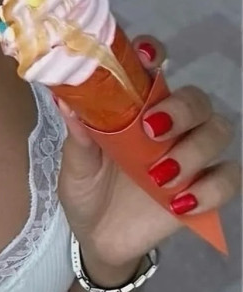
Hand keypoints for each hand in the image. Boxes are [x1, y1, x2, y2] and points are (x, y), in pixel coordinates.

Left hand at [56, 37, 239, 269]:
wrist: (97, 238)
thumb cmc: (86, 188)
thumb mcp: (75, 164)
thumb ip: (78, 136)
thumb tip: (65, 100)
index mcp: (135, 106)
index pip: (154, 67)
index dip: (155, 53)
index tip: (146, 56)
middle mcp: (169, 123)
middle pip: (196, 98)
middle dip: (181, 108)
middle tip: (151, 129)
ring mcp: (190, 155)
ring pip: (218, 131)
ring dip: (194, 150)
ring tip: (158, 176)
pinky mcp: (204, 190)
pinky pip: (227, 179)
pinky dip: (210, 189)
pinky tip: (179, 204)